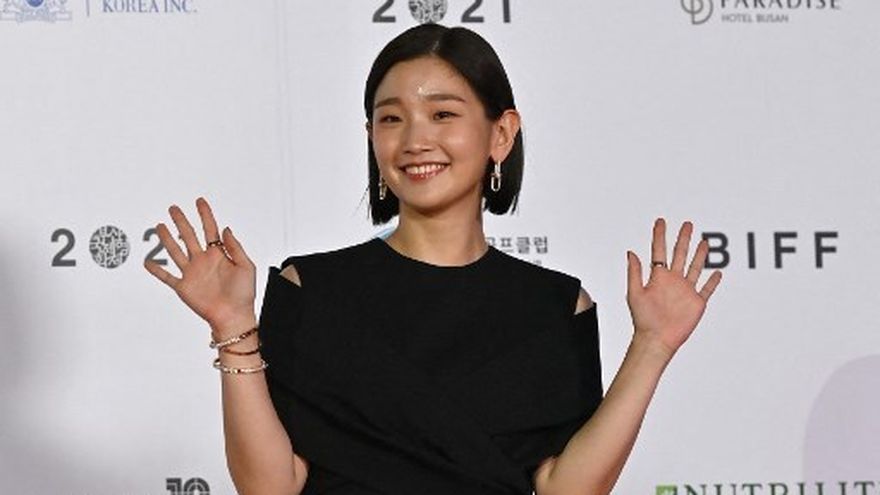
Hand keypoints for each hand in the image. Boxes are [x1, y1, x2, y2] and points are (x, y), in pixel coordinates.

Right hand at [144, 197, 256, 337]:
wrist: (233, 316)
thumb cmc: (243, 295)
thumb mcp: (246, 267)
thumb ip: (235, 247)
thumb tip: (226, 229)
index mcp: (219, 255)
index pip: (210, 229)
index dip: (205, 214)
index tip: (200, 201)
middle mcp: (203, 261)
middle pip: (189, 235)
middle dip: (182, 221)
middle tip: (174, 208)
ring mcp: (192, 273)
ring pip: (176, 251)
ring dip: (167, 239)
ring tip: (160, 226)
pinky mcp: (184, 287)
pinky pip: (167, 277)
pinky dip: (156, 271)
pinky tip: (148, 263)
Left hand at [626, 218, 721, 358]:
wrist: (656, 339)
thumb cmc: (643, 319)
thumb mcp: (634, 293)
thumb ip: (635, 272)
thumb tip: (631, 252)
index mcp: (658, 277)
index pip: (659, 251)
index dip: (659, 235)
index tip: (660, 221)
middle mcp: (673, 281)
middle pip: (680, 254)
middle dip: (683, 239)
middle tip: (687, 224)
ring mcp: (686, 291)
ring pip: (695, 268)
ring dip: (700, 255)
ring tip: (704, 242)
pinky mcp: (697, 302)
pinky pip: (707, 289)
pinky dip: (712, 281)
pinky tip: (717, 272)